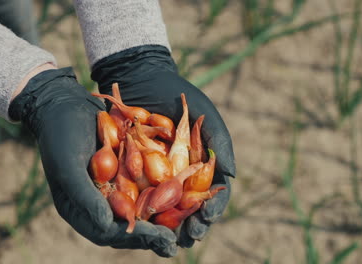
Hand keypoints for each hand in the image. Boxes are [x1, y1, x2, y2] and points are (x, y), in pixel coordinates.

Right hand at [9, 67, 176, 256]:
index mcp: (79, 208)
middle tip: (175, 243)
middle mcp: (97, 202)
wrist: (66, 103)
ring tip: (183, 229)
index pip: (109, 232)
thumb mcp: (69, 166)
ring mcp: (111, 187)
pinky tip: (180, 198)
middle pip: (127, 227)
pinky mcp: (123, 172)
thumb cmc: (61, 135)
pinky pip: (142, 189)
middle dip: (151, 236)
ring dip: (159, 221)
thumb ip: (85, 198)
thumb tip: (108, 227)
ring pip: (138, 211)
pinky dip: (160, 195)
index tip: (161, 239)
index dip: (135, 238)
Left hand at [92, 45, 235, 246]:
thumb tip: (230, 178)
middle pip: (188, 211)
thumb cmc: (177, 96)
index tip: (206, 219)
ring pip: (164, 210)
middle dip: (190, 228)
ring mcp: (155, 176)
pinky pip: (136, 196)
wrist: (142, 79)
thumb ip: (220, 144)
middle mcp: (179, 175)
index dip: (211, 211)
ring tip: (169, 240)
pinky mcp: (131, 172)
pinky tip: (142, 223)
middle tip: (188, 238)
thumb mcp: (204, 116)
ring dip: (168, 229)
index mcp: (200, 167)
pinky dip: (141, 212)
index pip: (211, 197)